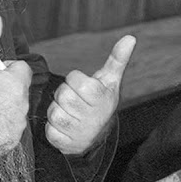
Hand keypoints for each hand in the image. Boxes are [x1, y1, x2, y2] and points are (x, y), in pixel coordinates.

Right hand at [0, 12, 32, 161]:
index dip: (7, 71)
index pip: (22, 70)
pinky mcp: (10, 142)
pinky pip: (10, 131)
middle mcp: (20, 105)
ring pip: (15, 111)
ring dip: (5, 109)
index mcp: (14, 84)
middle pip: (19, 91)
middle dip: (6, 90)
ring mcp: (16, 126)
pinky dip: (1, 128)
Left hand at [45, 35, 135, 155]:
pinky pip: (50, 131)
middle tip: (75, 101)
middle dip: (64, 96)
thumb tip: (130, 37)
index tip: (84, 89)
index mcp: (99, 95)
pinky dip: (53, 128)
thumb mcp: (110, 80)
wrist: (98, 135)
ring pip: (53, 112)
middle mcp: (90, 115)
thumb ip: (118, 58)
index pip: (73, 78)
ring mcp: (79, 131)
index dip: (75, 81)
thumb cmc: (101, 101)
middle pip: (62, 94)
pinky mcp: (66, 144)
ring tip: (70, 114)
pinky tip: (65, 128)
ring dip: (57, 111)